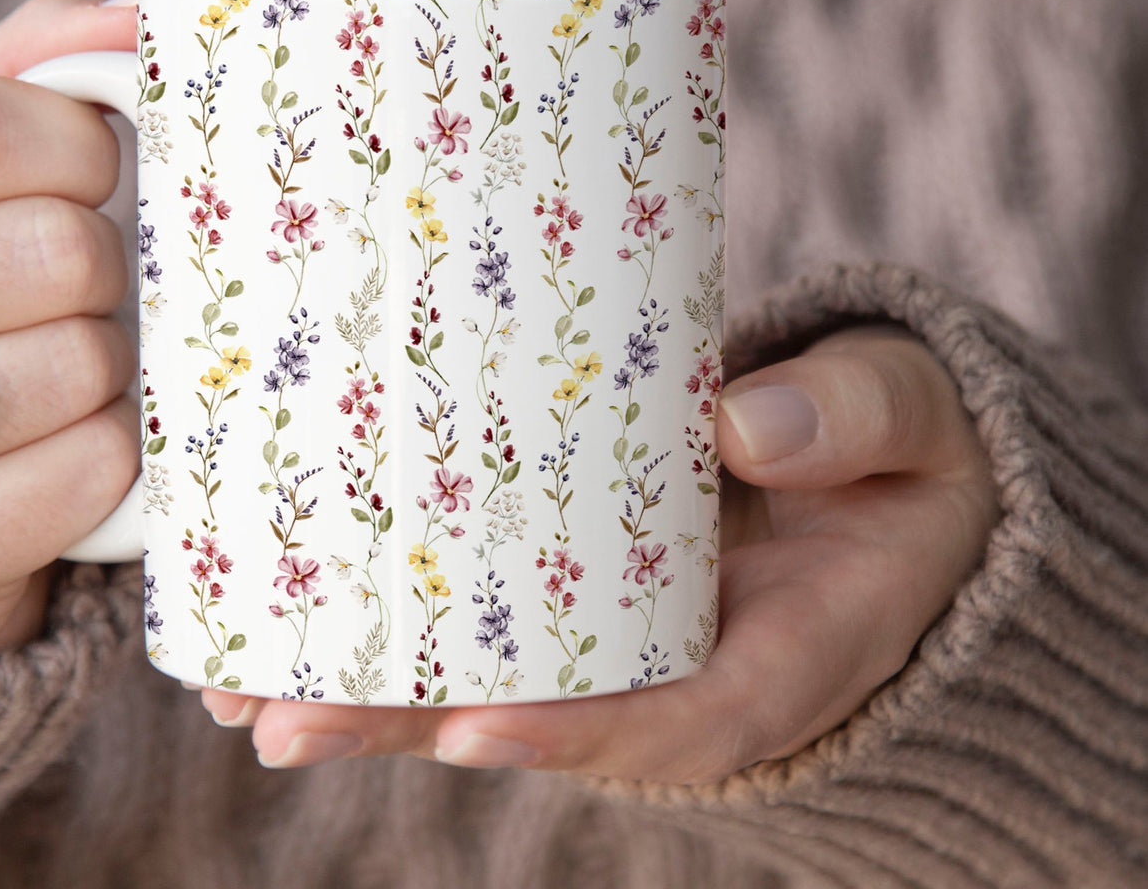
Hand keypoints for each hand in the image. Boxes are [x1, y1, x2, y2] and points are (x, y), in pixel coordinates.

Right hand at [0, 0, 137, 655]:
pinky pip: (90, 473)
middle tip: (62, 288)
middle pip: (45, 249)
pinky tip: (55, 449)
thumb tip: (131, 19)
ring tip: (48, 371)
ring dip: (104, 364)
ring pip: (78, 363)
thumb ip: (16, 76)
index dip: (75, 146)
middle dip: (95, 264)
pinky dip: (112, 457)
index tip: (84, 172)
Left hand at [198, 326, 998, 780]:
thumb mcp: (911, 420)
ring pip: (489, 682)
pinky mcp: (579, 588)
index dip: (577, 732)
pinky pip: (483, 622)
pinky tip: (288, 619)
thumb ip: (857, 419)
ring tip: (240, 695)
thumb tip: (743, 426)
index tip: (473, 729)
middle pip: (542, 716)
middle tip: (281, 726)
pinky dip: (392, 630)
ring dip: (367, 698)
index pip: (678, 715)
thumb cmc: (899, 451)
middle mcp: (680, 663)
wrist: (881, 471)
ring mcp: (620, 632)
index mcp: (780, 649)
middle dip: (412, 730)